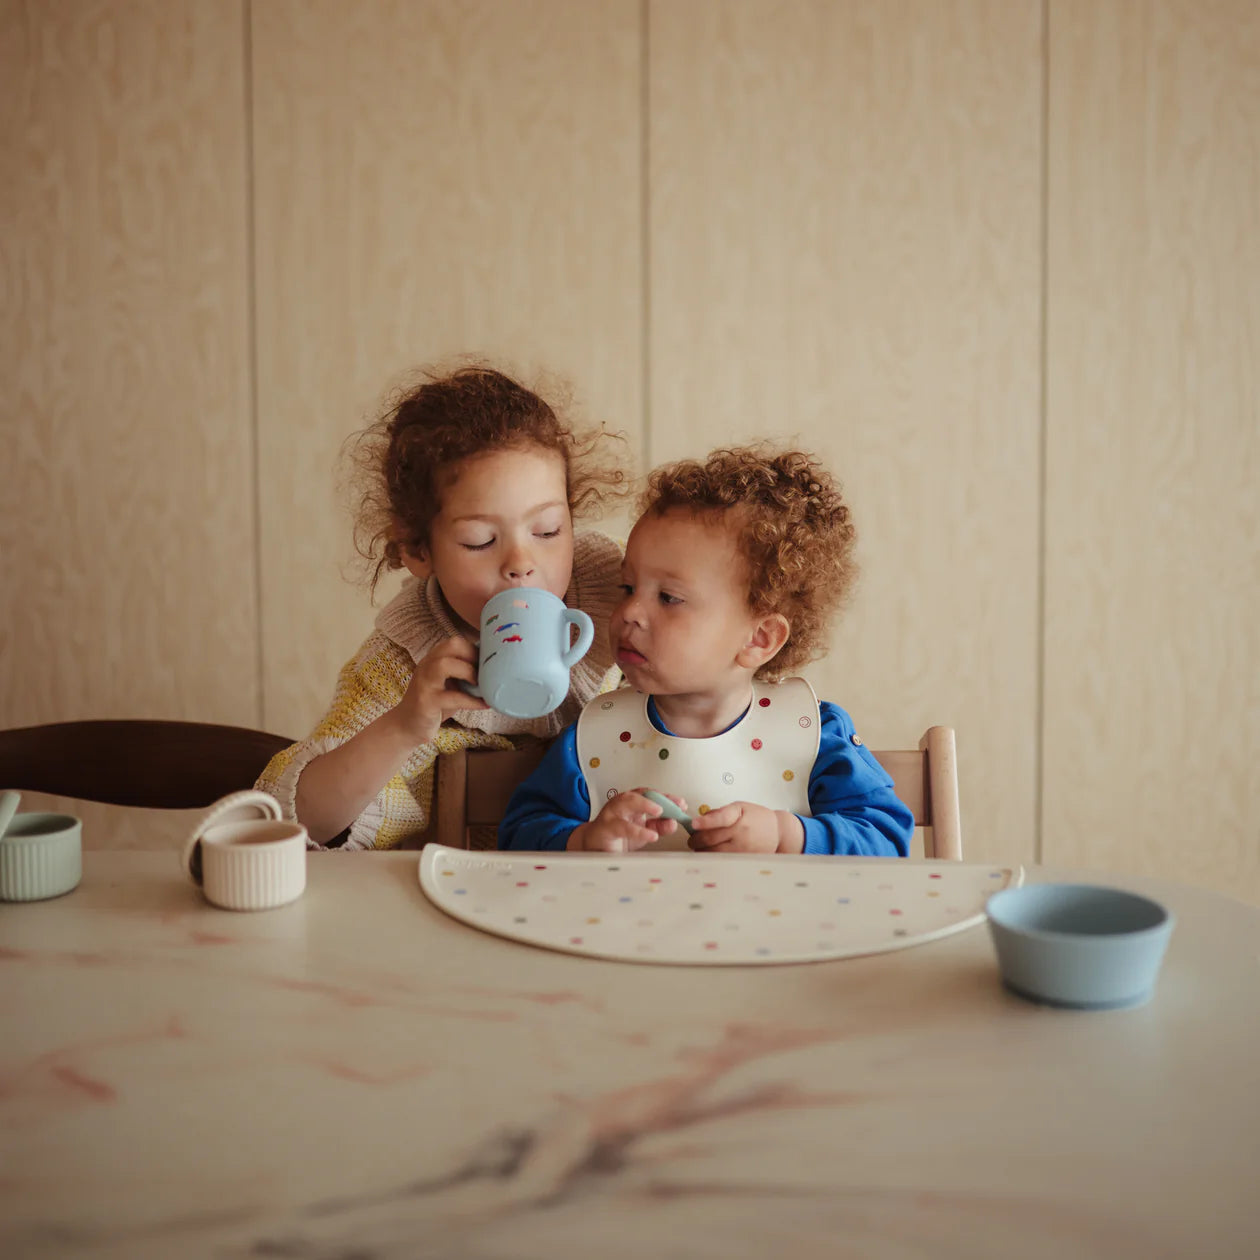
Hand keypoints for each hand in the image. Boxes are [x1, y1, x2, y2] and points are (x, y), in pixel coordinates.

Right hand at [393, 635, 487, 743]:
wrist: (407, 726)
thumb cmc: (435, 704)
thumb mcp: (449, 684)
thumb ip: (464, 674)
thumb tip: (495, 668)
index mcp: (433, 659)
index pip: (455, 641)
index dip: (475, 649)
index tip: (488, 664)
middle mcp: (427, 666)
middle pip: (451, 645)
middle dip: (473, 656)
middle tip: (485, 672)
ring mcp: (424, 683)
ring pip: (445, 665)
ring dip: (469, 672)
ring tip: (480, 685)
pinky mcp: (426, 702)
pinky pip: (453, 697)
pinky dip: (472, 701)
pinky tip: (484, 704)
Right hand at [569, 788, 687, 852]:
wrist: (593, 847)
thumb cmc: (617, 836)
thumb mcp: (642, 832)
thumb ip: (658, 827)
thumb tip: (674, 823)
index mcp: (632, 803)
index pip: (651, 795)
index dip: (667, 798)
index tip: (681, 804)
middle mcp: (622, 805)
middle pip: (639, 793)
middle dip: (658, 797)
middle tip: (674, 805)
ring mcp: (611, 814)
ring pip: (626, 801)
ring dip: (644, 804)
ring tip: (660, 811)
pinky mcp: (605, 828)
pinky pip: (621, 826)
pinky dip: (637, 830)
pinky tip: (651, 835)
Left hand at [687, 801, 801, 853]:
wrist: (777, 833)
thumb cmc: (757, 818)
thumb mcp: (740, 807)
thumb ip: (720, 812)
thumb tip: (700, 820)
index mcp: (739, 817)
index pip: (719, 819)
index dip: (704, 821)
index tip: (693, 823)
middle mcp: (741, 834)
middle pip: (711, 839)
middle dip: (696, 839)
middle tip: (692, 839)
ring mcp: (741, 849)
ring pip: (713, 853)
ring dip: (702, 850)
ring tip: (700, 847)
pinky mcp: (742, 860)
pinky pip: (722, 861)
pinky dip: (712, 858)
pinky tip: (710, 854)